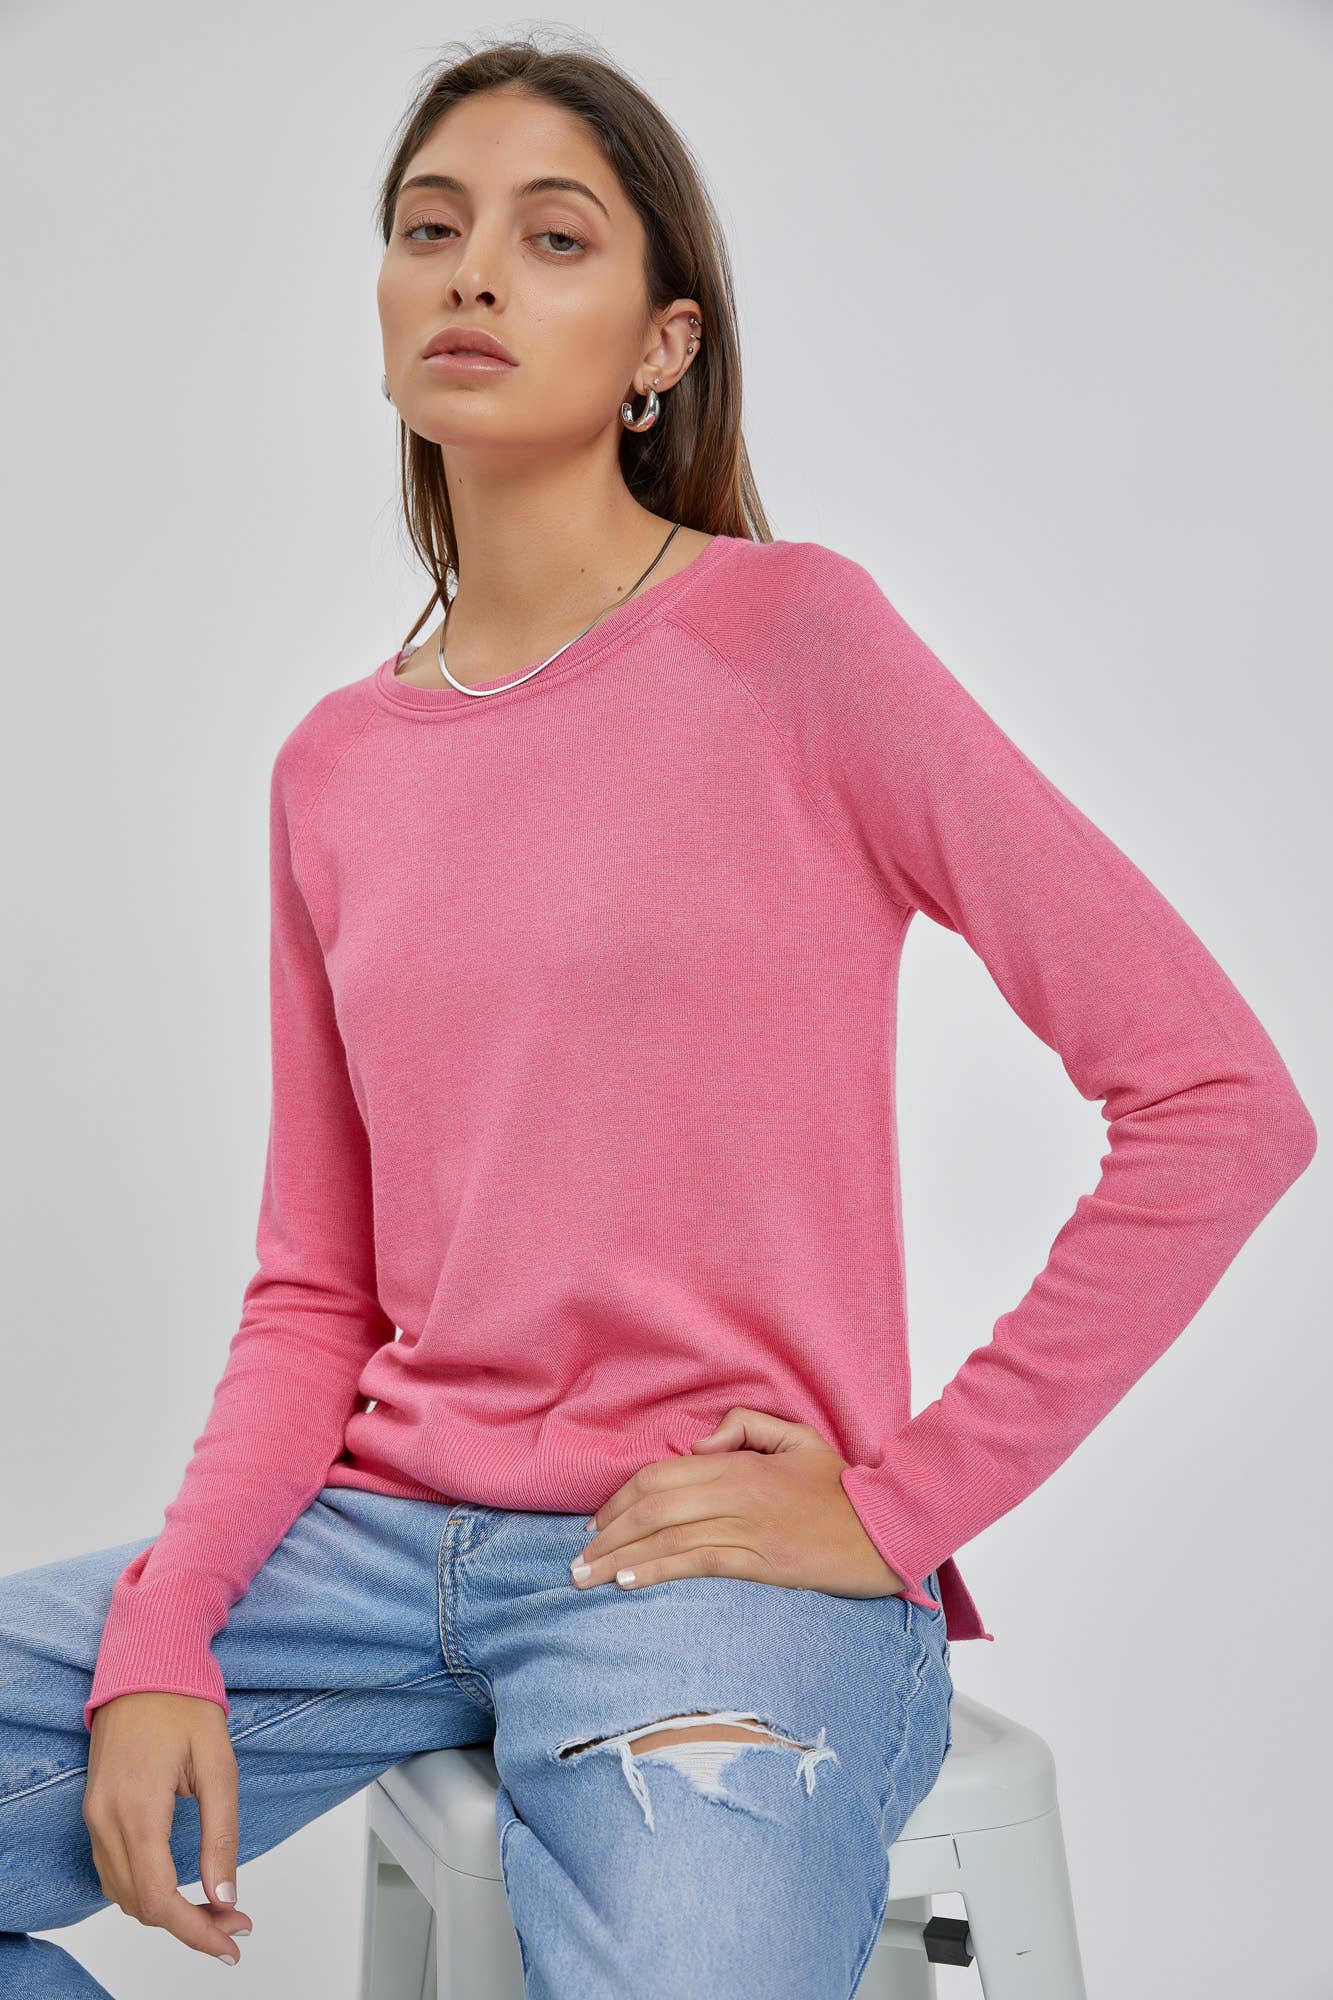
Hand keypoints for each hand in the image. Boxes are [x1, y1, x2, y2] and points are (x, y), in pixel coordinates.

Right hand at [82, 1691, 253, 1967]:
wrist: (145, 1663)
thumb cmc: (183, 1702)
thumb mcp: (219, 1764)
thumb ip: (220, 1833)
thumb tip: (224, 1894)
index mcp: (137, 1808)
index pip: (160, 1898)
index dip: (197, 1931)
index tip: (231, 1942)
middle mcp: (106, 1819)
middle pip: (140, 1905)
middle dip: (189, 1925)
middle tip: (234, 1921)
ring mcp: (95, 1816)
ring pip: (122, 1894)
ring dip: (166, 1911)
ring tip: (214, 1907)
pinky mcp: (95, 1810)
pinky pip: (112, 1871)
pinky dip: (143, 1889)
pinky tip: (177, 1885)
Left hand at [573, 1407, 907, 1598]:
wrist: (889, 1526)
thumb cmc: (842, 1487)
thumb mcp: (797, 1437)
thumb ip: (746, 1425)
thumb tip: (700, 1442)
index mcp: (740, 1463)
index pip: (661, 1476)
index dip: (620, 1499)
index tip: (597, 1522)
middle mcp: (735, 1492)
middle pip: (653, 1507)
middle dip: (607, 1533)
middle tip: (577, 1558)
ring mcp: (748, 1529)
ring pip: (667, 1537)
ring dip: (619, 1559)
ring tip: (585, 1578)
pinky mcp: (762, 1563)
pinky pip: (698, 1562)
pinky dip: (658, 1570)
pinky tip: (629, 1583)